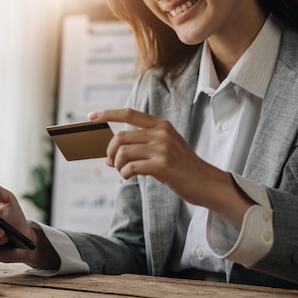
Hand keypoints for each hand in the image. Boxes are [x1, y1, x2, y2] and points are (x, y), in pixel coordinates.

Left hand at [88, 108, 252, 226]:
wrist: (206, 183)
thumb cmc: (181, 168)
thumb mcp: (162, 150)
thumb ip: (139, 148)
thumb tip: (108, 157)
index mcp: (161, 125)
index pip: (129, 113)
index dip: (108, 114)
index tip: (91, 116)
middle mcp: (161, 133)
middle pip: (120, 137)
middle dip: (110, 151)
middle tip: (111, 162)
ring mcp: (163, 148)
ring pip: (123, 153)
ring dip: (117, 165)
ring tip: (123, 172)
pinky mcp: (163, 165)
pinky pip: (130, 167)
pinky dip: (124, 173)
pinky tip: (129, 177)